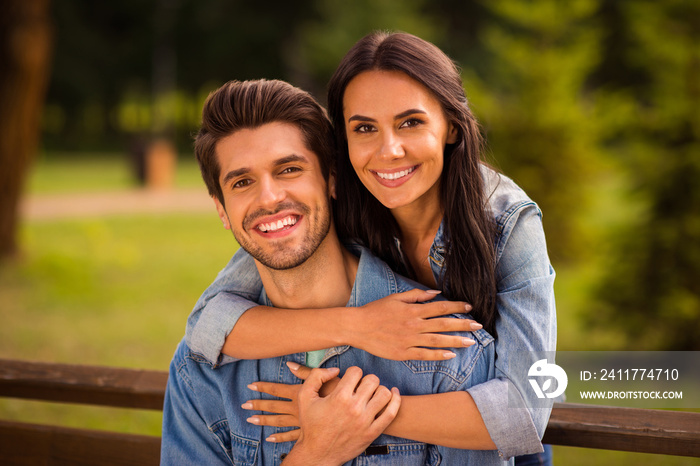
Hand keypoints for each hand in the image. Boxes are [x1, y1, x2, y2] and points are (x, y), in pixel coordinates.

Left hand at [243, 362, 339, 441]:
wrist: (352, 414)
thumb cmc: (341, 395)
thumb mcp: (326, 380)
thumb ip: (306, 373)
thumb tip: (290, 364)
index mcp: (300, 394)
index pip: (278, 389)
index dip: (264, 387)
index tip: (251, 385)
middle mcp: (297, 408)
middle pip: (274, 406)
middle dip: (259, 404)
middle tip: (245, 404)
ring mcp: (301, 422)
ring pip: (279, 421)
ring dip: (264, 420)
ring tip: (251, 419)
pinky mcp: (306, 432)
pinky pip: (290, 436)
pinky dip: (279, 437)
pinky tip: (270, 438)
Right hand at [282, 366, 400, 465]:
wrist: (317, 454)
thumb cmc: (311, 424)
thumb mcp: (304, 396)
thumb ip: (316, 376)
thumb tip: (335, 369)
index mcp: (339, 397)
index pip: (356, 371)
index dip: (352, 373)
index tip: (349, 380)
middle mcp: (354, 408)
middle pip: (372, 380)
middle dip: (366, 380)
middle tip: (360, 387)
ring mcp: (365, 421)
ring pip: (384, 393)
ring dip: (379, 389)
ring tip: (371, 394)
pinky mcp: (373, 432)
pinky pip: (391, 412)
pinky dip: (396, 400)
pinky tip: (393, 394)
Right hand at [345, 289, 481, 359]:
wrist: (358, 327)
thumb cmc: (376, 310)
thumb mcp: (396, 297)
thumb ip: (417, 295)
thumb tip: (436, 294)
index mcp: (413, 309)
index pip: (441, 307)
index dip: (457, 307)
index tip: (469, 308)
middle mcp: (414, 324)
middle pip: (444, 324)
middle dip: (463, 325)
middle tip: (478, 326)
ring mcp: (409, 340)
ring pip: (438, 341)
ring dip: (456, 341)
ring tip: (471, 342)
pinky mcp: (403, 353)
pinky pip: (424, 355)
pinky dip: (438, 355)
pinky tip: (450, 355)